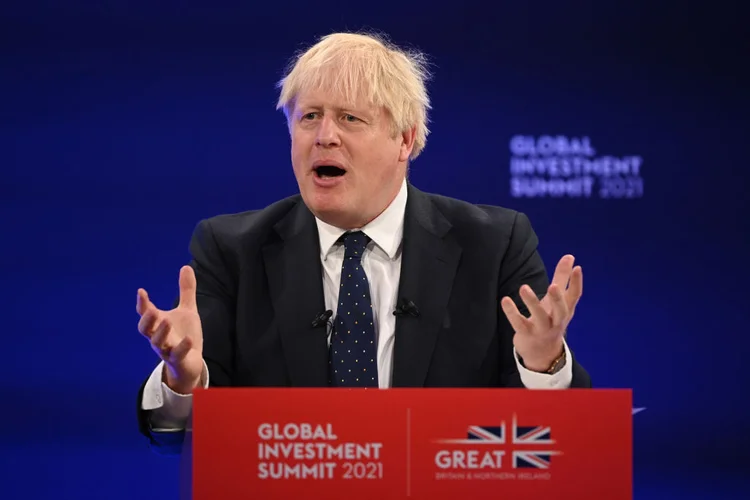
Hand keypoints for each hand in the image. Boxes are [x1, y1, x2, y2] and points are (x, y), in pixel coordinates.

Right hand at [137, 266, 203, 393]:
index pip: (146, 313)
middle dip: (146, 320)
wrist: (190, 362)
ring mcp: (166, 349)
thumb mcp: (187, 310)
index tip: (141, 291)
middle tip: (150, 309)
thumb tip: (186, 266)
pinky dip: (181, 347)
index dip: (142, 303)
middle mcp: (158, 337)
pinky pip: (177, 354)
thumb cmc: (185, 335)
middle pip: (145, 329)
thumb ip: (186, 290)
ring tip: (166, 320)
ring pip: (158, 343)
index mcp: (158, 324)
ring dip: (161, 332)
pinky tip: (188, 340)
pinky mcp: (177, 360)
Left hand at [501, 254, 582, 371]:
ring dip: (531, 303)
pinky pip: (519, 324)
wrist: (543, 354)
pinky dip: (512, 312)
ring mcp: (542, 329)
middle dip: (557, 298)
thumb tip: (570, 257)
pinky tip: (505, 300)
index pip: (574, 296)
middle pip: (560, 310)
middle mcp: (556, 320)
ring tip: (523, 287)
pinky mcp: (527, 334)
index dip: (577, 282)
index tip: (577, 267)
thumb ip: (562, 278)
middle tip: (553, 286)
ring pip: (539, 317)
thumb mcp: (557, 301)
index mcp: (566, 310)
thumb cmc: (551, 320)